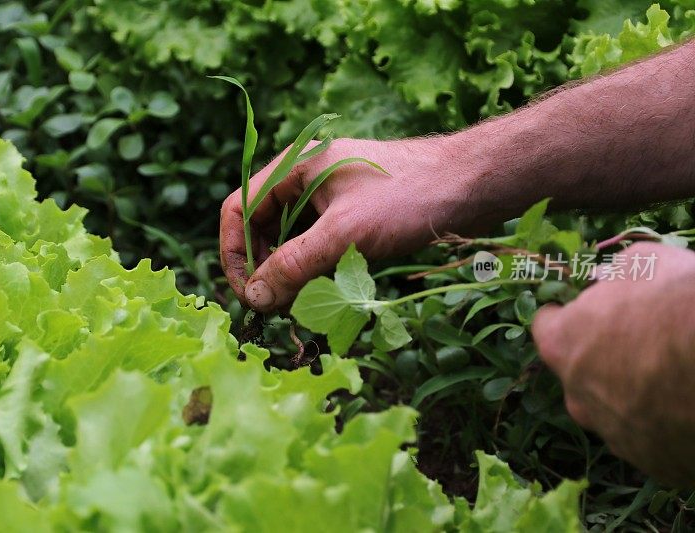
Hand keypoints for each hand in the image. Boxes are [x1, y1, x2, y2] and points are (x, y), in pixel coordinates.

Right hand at [220, 137, 482, 311]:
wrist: (476, 184)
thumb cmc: (411, 196)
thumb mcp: (345, 232)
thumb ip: (295, 264)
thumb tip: (254, 298)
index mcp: (296, 167)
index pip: (240, 209)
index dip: (235, 253)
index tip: (247, 294)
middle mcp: (309, 179)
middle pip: (265, 227)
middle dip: (266, 268)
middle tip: (278, 308)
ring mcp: (333, 198)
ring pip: (294, 241)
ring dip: (293, 274)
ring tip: (305, 305)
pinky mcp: (356, 216)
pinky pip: (322, 245)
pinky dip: (319, 271)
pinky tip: (330, 293)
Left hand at [532, 242, 694, 486]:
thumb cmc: (678, 300)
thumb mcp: (643, 262)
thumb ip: (615, 275)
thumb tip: (608, 281)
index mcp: (563, 346)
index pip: (547, 328)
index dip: (567, 316)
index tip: (584, 310)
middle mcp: (578, 397)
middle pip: (581, 375)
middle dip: (605, 359)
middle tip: (644, 342)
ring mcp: (614, 435)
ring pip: (616, 412)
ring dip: (636, 395)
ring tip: (676, 375)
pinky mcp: (655, 464)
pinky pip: (653, 440)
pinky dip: (667, 425)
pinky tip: (689, 405)